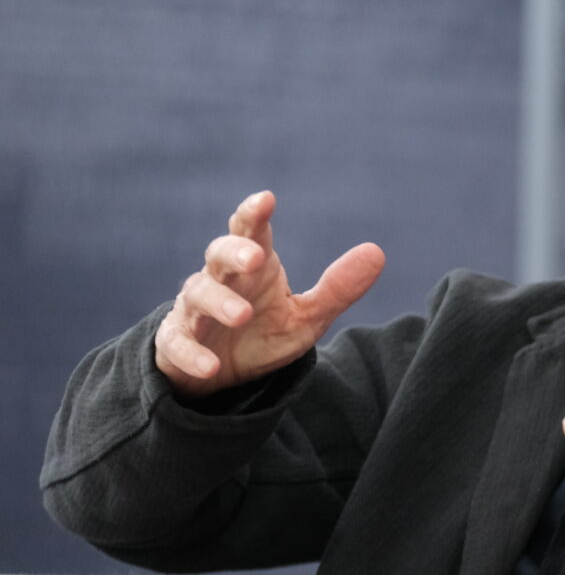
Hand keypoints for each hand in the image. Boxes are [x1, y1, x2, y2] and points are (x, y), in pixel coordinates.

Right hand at [154, 191, 384, 397]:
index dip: (254, 214)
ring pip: (198, 295)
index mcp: (253, 267)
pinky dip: (191, 353)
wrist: (223, 374)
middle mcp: (221, 280)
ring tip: (242, 314)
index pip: (251, 232)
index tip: (266, 199)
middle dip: (234, 252)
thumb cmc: (263, 332)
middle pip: (218, 254)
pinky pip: (178, 344)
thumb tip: (377, 252)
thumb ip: (337, 288)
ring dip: (219, 303)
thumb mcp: (307, 316)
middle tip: (255, 257)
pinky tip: (209, 365)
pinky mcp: (177, 343)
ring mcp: (195, 310)